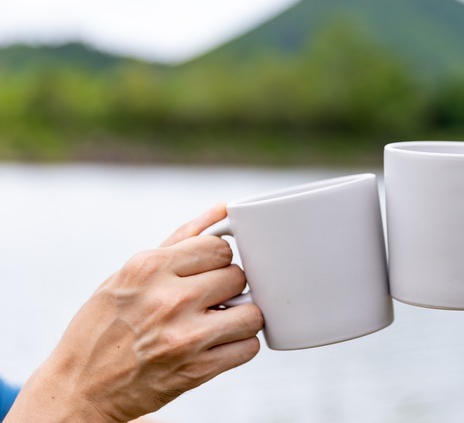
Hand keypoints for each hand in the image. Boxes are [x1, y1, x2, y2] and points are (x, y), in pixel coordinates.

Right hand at [7, 204, 263, 421]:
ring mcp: (185, 337)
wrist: (81, 387)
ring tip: (218, 320)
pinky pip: (247, 347)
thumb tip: (223, 209)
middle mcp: (169, 299)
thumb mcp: (130, 273)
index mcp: (149, 268)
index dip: (217, 259)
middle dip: (228, 286)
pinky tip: (218, 343)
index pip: (219, 247)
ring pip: (251, 312)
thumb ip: (181, 239)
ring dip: (240, 316)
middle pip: (237, 276)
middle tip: (209, 298)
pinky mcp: (197, 370)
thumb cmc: (104, 325)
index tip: (206, 271)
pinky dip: (239, 345)